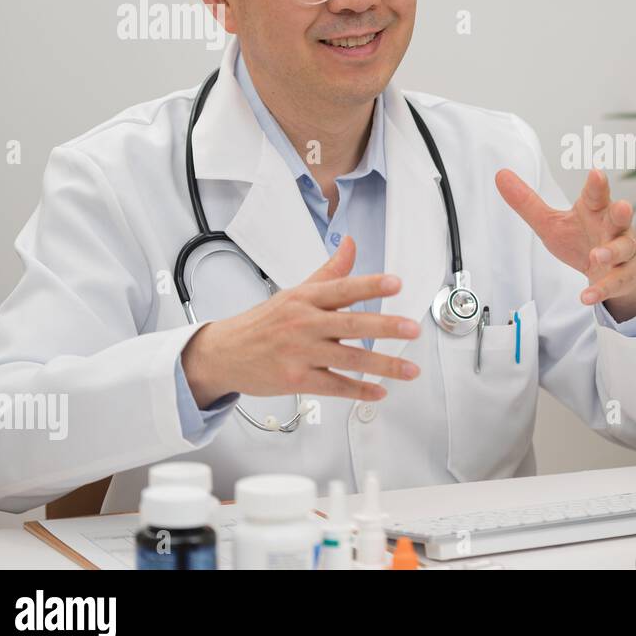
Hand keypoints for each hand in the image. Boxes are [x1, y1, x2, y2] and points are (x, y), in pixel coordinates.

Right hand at [180, 236, 421, 408]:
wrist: (223, 353)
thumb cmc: (264, 322)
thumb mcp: (296, 292)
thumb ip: (330, 272)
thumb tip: (351, 244)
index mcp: (305, 299)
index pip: (342, 288)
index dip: (370, 285)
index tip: (396, 283)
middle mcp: (304, 323)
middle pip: (349, 325)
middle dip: (384, 327)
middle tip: (412, 328)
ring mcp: (299, 353)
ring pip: (348, 359)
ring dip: (383, 366)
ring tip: (409, 369)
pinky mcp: (296, 379)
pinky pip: (334, 386)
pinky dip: (358, 390)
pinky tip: (380, 391)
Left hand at [495, 168, 635, 321]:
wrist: (612, 270)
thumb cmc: (582, 239)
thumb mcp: (551, 223)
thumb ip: (528, 202)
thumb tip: (501, 175)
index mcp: (595, 210)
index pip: (596, 195)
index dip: (596, 185)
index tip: (595, 174)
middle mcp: (612, 228)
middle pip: (619, 217)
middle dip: (621, 212)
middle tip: (621, 206)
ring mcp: (622, 251)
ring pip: (623, 249)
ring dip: (611, 252)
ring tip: (596, 255)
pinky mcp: (624, 276)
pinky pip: (615, 282)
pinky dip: (601, 289)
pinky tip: (586, 296)